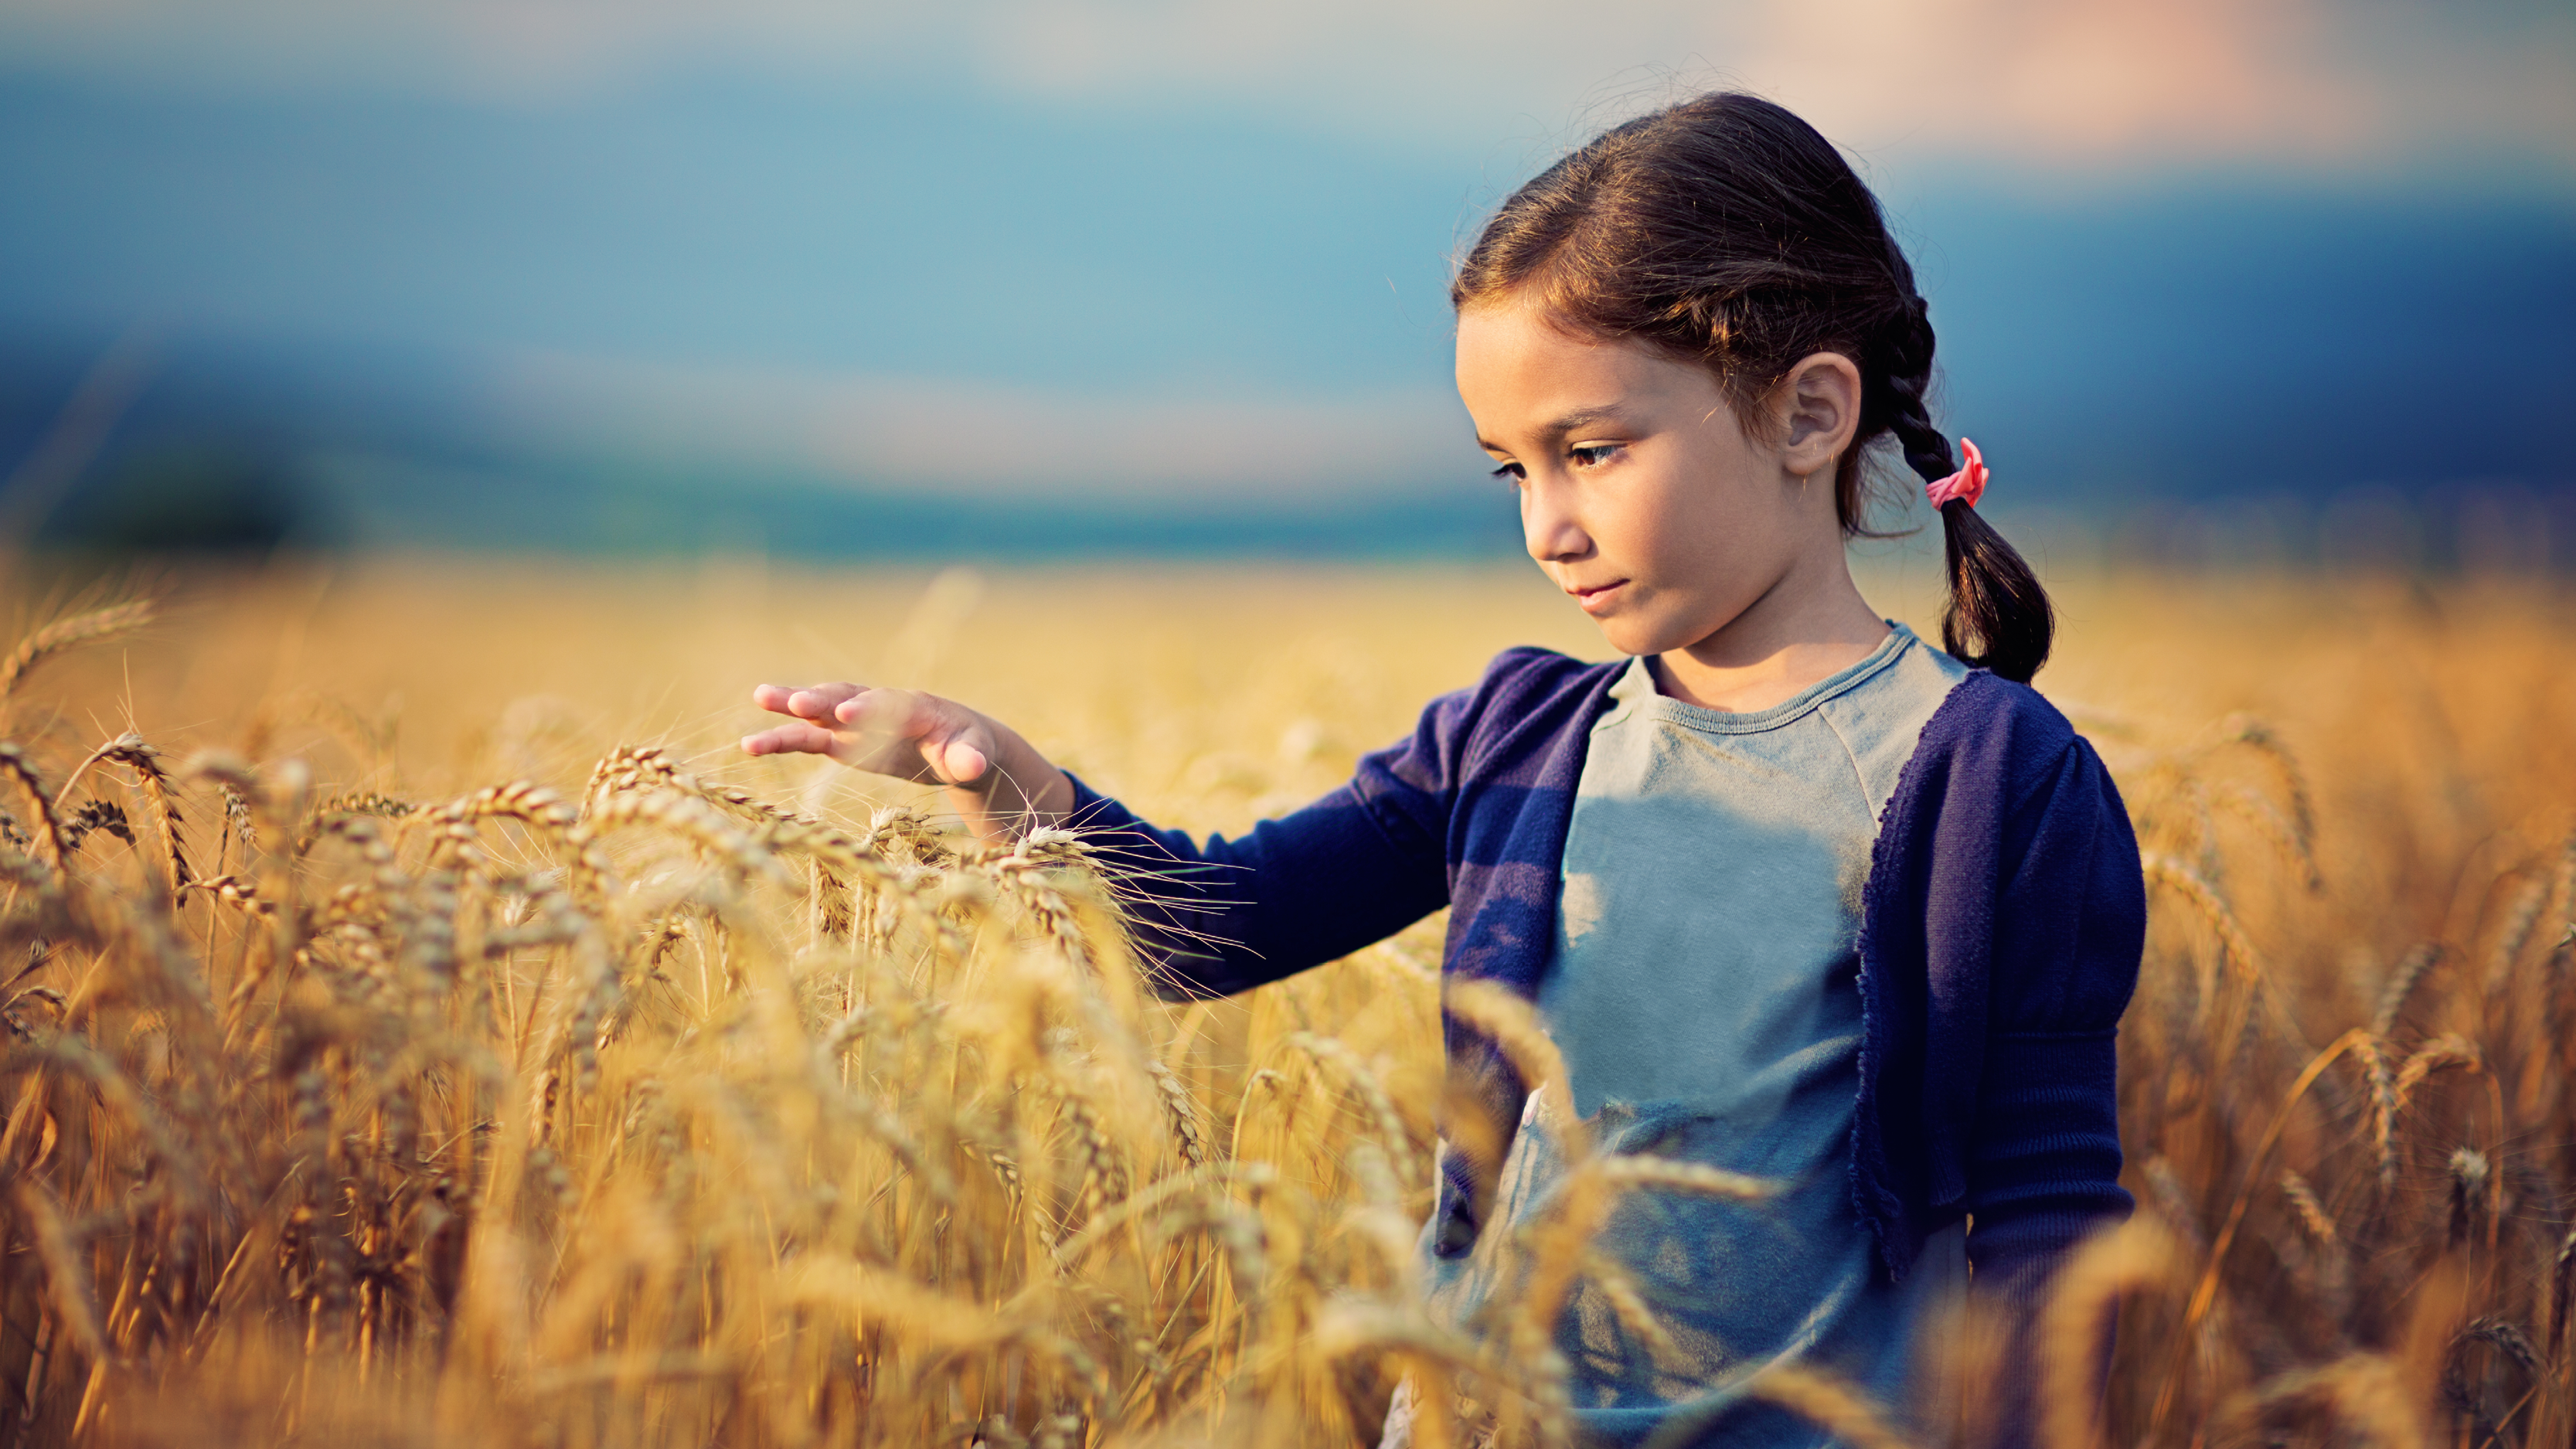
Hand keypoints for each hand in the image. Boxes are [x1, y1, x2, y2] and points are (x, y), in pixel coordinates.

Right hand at [742, 682, 1072, 838]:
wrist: (961, 747)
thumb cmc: (972, 748)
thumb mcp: (977, 754)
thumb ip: (970, 757)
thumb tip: (969, 765)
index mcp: (918, 708)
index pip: (891, 705)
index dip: (871, 710)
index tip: (849, 713)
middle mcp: (882, 707)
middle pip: (849, 697)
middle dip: (824, 700)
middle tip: (795, 701)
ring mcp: (860, 721)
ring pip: (822, 711)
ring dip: (793, 707)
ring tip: (759, 700)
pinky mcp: (846, 740)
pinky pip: (812, 737)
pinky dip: (786, 738)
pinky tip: (752, 744)